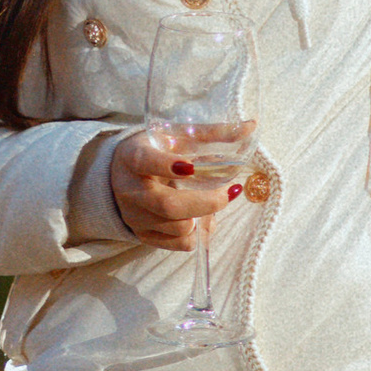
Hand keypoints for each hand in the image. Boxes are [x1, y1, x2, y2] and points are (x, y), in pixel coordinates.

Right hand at [110, 123, 246, 246]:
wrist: (119, 175)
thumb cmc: (154, 151)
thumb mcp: (176, 137)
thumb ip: (212, 133)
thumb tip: (251, 126)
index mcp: (132, 157)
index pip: (145, 162)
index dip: (167, 165)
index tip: (192, 167)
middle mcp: (129, 190)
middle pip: (168, 205)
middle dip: (206, 202)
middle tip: (229, 192)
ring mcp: (135, 216)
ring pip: (179, 228)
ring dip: (205, 217)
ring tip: (211, 202)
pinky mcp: (143, 235)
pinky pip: (180, 244)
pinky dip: (198, 233)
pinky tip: (201, 218)